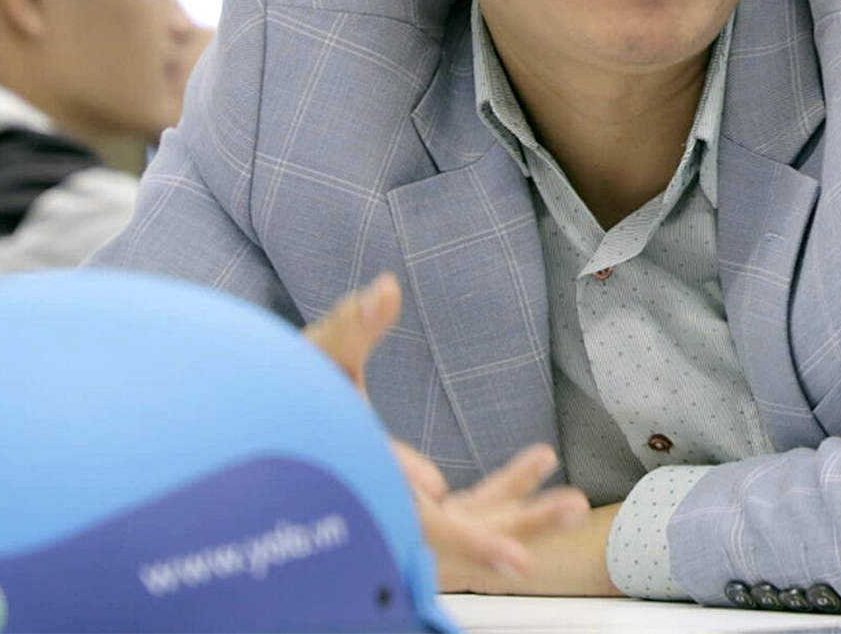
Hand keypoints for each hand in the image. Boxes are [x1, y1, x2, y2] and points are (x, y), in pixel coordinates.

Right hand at [305, 275, 590, 587]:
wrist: (267, 433)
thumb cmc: (288, 394)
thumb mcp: (317, 360)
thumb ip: (349, 328)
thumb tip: (386, 288)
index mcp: (359, 484)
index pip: (408, 519)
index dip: (460, 540)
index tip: (504, 552)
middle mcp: (384, 509)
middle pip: (445, 536)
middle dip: (496, 537)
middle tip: (545, 536)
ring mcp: (406, 513)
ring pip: (467, 525)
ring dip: (520, 515)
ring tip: (573, 503)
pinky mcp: (421, 504)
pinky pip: (469, 504)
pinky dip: (506, 486)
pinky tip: (541, 459)